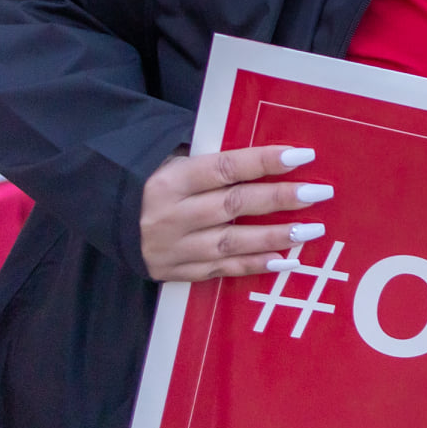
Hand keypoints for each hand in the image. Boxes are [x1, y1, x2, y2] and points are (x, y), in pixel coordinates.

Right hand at [140, 145, 331, 281]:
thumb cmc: (155, 183)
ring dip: (276, 237)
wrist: (106, 219)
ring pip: (232, 242)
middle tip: (319, 193)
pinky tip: (288, 260)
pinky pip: (222, 270)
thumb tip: (273, 158)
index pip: (225, 168)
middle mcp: (170, 216)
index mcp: (170, 180)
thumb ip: (214, 163)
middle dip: (280, 199)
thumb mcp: (173, 162)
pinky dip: (256, 265)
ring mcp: (173, 248)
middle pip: (233, 205)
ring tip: (313, 230)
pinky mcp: (176, 272)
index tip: (303, 155)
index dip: (264, 161)